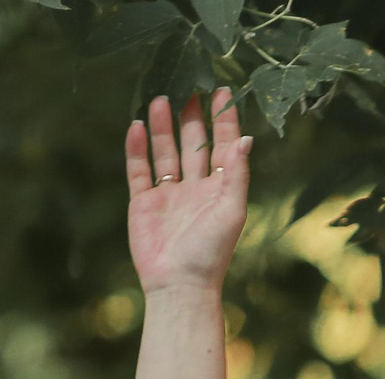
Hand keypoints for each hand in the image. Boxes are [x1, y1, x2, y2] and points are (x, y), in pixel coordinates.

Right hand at [126, 91, 250, 297]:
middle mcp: (196, 189)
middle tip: (190, 88)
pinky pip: (139, 170)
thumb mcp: (231, 210)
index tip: (222, 92)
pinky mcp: (143, 203)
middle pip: (193, 145)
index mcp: (221, 191)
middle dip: (192, 119)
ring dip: (164, 127)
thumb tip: (247, 139)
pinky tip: (137, 126)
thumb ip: (237, 174)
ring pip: (166, 153)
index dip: (224, 121)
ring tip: (161, 98)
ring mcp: (169, 195)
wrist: (179, 284)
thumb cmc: (211, 252)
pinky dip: (137, 148)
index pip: (224, 147)